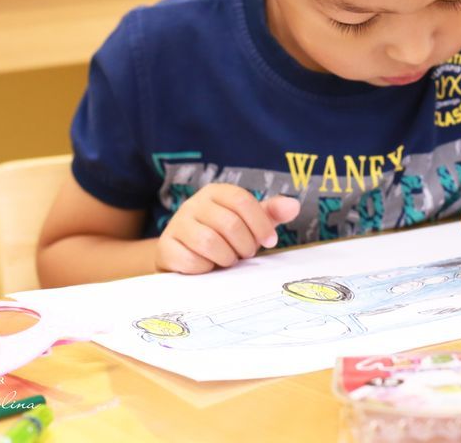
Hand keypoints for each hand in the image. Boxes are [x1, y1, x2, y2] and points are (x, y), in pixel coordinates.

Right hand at [156, 184, 300, 273]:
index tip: (270, 241)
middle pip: (229, 223)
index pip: (242, 200)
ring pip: (209, 242)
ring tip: (228, 260)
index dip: (260, 223)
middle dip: (245, 245)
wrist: (185, 255)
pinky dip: (206, 268)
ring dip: (226, 257)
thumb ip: (271, 213)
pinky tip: (208, 267)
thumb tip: (294, 206)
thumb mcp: (249, 222)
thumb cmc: (223, 236)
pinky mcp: (166, 247)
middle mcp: (193, 204)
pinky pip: (190, 260)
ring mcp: (177, 224)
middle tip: (246, 254)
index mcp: (216, 192)